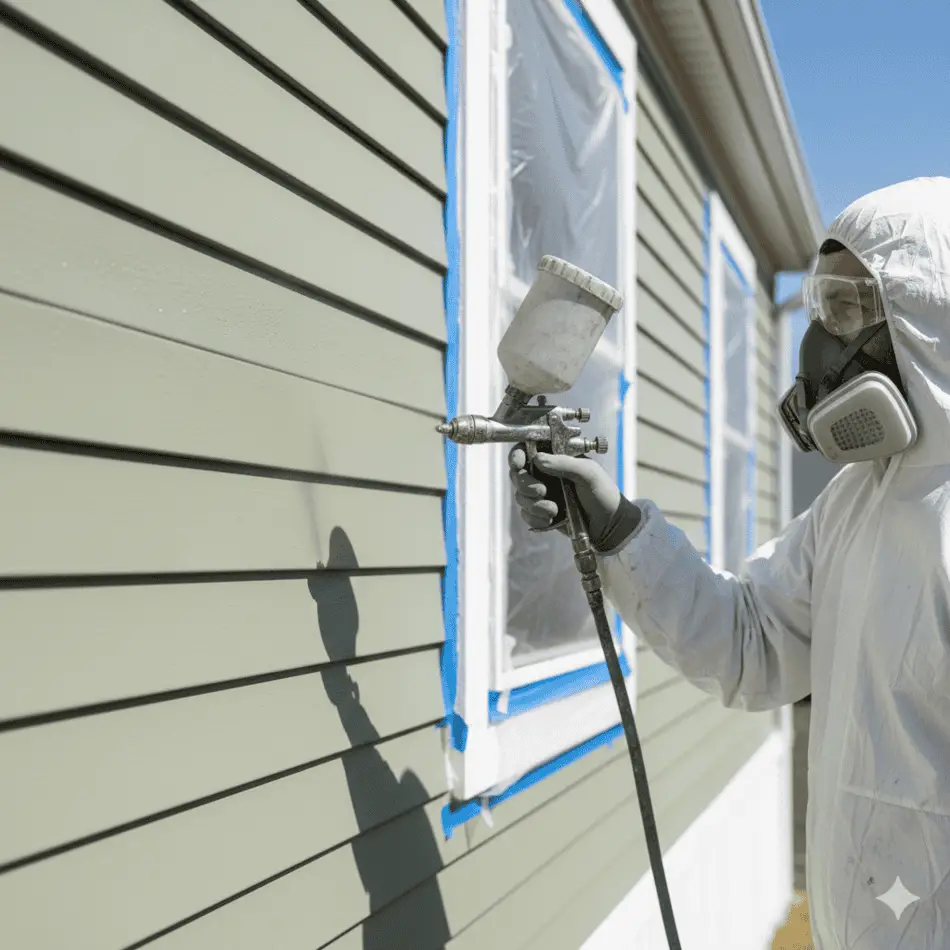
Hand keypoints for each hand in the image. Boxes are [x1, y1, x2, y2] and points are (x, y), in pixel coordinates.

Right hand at [508, 445, 622, 544]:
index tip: (518, 464)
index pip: (528, 450)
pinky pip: (526, 514)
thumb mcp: (588, 473)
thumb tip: (537, 459)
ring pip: (520, 496)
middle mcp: (545, 474)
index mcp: (556, 458)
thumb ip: (563, 463)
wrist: (609, 525)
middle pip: (518, 474)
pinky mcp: (541, 512)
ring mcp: (542, 494)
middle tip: (542, 491)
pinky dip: (536, 518)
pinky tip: (551, 520)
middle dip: (526, 485)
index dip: (517, 455)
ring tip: (553, 510)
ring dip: (533, 505)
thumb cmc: (603, 493)